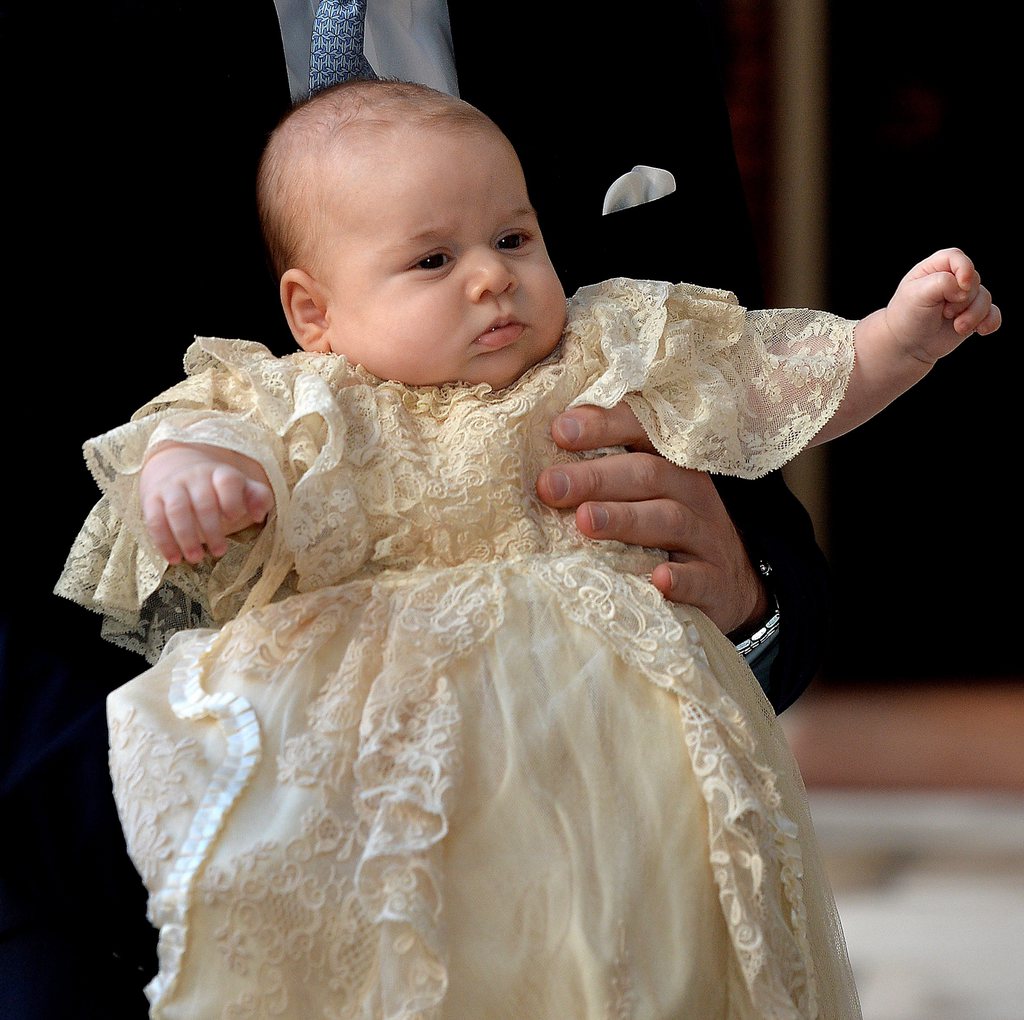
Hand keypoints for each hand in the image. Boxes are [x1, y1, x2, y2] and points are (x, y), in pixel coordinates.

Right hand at [139, 443, 273, 564]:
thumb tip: (258, 515)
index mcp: (221, 474)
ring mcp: (172, 487)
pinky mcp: (152, 498)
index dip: (233, 499)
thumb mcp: (241, 487)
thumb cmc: (217, 487)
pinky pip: (155, 519)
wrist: (175, 465)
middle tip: (220, 552)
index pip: (228, 481)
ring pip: (177, 511)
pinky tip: (173, 558)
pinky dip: (163, 541)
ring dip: (187, 537)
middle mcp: (195, 477)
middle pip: (203, 502)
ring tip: (195, 558)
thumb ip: (258, 498)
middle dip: (212, 530)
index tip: (234, 517)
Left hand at [535, 403, 768, 634]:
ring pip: (668, 519)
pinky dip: (681, 579)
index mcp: (669, 461)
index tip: (559, 430)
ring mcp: (706, 536)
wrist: (730, 586)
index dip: (603, 425)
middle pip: (646, 474)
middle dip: (595, 477)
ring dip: (625, 519)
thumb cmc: (667, 529)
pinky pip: (701, 578)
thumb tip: (540, 458)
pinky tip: (658, 579)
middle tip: (549, 486)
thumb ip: (602, 472)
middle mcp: (690, 491)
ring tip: (585, 521)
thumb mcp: (644, 492)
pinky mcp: (716, 581)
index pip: (641, 430)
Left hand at [887, 247, 1000, 362]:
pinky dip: (990, 321)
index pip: (956, 257)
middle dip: (963, 300)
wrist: (906, 346)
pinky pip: (992, 314)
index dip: (964, 269)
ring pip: (985, 298)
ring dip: (974, 315)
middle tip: (945, 313)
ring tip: (957, 327)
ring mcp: (964, 298)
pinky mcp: (972, 315)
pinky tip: (981, 330)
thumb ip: (942, 282)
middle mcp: (952, 280)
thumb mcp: (917, 295)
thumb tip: (965, 288)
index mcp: (935, 269)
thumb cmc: (906, 317)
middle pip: (974, 280)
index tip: (962, 286)